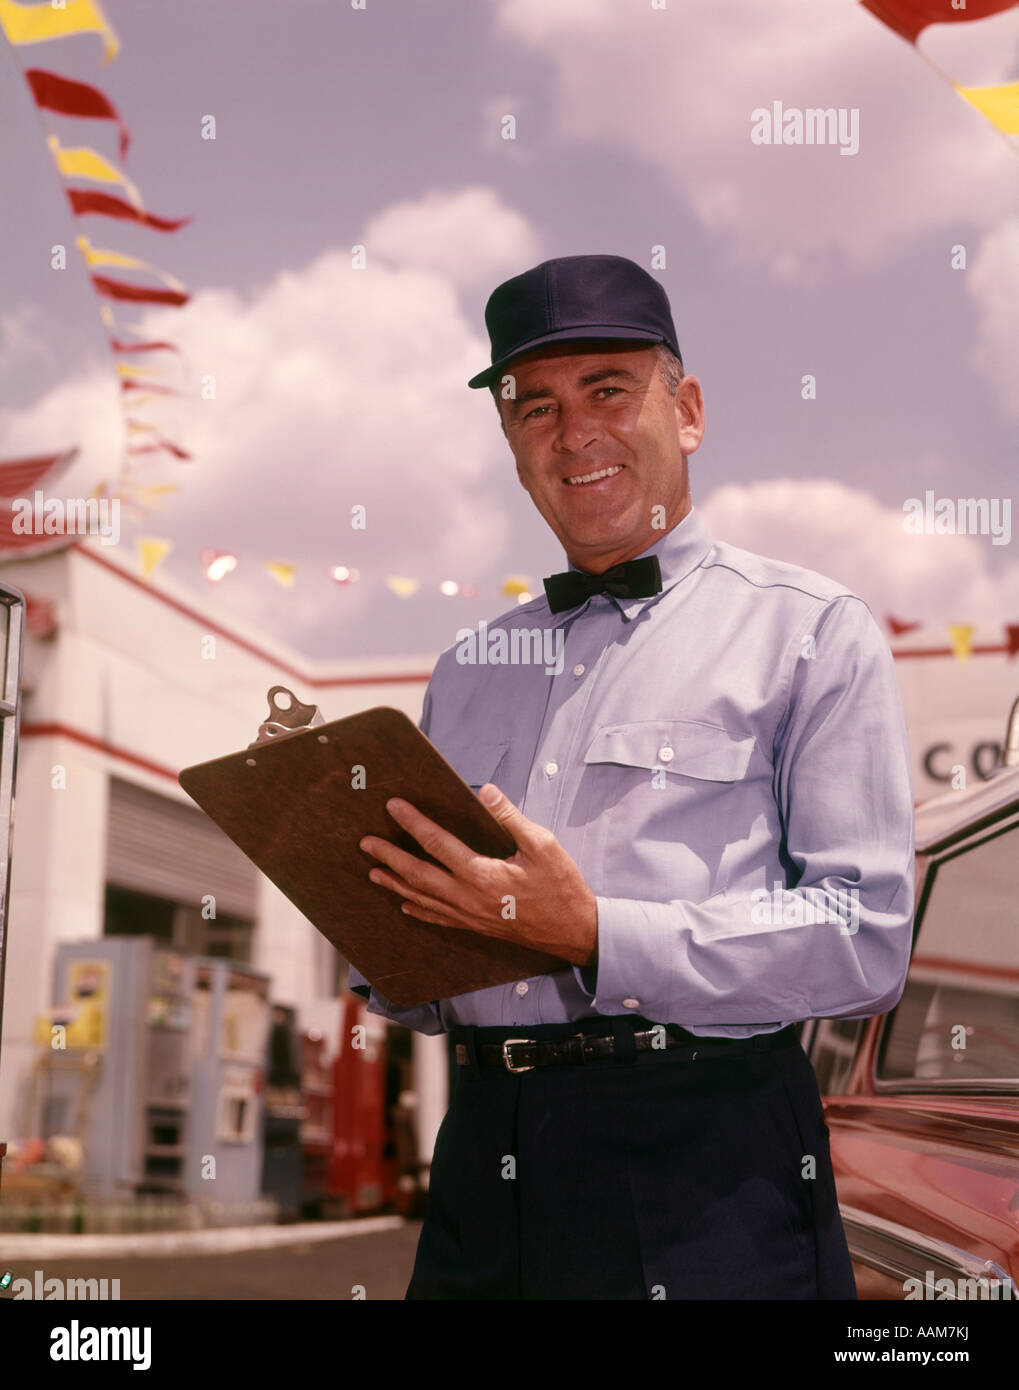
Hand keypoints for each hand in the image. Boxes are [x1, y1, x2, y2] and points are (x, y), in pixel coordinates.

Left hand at [359, 784, 597, 965]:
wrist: (573, 932)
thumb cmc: (561, 886)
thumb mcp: (543, 845)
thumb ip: (510, 818)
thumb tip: (485, 791)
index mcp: (481, 874)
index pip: (437, 843)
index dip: (413, 822)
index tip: (394, 806)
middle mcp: (467, 897)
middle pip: (418, 875)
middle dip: (390, 856)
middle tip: (366, 842)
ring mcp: (469, 916)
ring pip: (422, 899)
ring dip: (396, 884)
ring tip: (373, 871)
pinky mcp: (475, 926)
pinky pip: (439, 918)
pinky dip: (418, 910)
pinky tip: (406, 906)